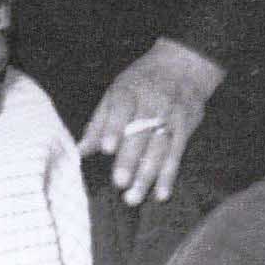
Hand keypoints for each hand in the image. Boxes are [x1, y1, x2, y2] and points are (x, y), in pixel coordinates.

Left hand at [77, 37, 224, 204]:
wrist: (183, 67)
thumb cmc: (140, 82)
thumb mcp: (116, 92)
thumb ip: (99, 122)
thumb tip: (80, 150)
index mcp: (130, 90)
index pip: (123, 108)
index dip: (115, 128)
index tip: (107, 148)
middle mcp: (153, 104)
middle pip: (141, 135)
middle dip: (130, 160)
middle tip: (119, 183)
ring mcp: (171, 118)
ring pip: (159, 150)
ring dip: (147, 175)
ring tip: (133, 196)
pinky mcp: (185, 130)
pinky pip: (177, 156)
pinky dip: (169, 176)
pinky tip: (161, 194)